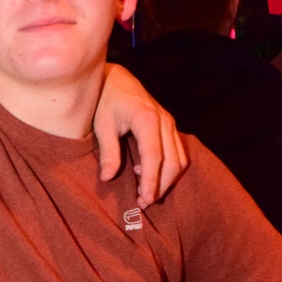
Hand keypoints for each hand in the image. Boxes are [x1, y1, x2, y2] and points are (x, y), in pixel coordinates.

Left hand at [94, 63, 187, 207]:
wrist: (115, 78)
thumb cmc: (105, 99)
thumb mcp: (102, 125)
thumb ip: (108, 152)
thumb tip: (108, 178)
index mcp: (147, 119)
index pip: (154, 157)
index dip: (151, 181)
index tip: (144, 200)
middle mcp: (164, 121)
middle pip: (172, 162)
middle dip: (160, 186)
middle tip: (144, 203)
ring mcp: (169, 123)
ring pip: (179, 159)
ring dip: (167, 180)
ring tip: (147, 194)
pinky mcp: (169, 126)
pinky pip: (177, 152)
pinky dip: (168, 168)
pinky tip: (146, 174)